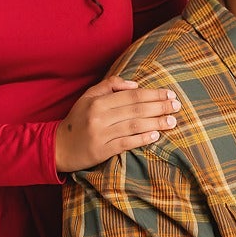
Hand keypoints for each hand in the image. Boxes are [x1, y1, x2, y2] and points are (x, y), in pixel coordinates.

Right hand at [54, 76, 178, 172]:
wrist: (58, 146)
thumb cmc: (78, 120)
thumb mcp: (88, 97)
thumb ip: (110, 86)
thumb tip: (135, 84)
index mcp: (97, 101)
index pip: (131, 96)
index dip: (153, 94)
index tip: (169, 93)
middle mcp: (99, 116)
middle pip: (136, 109)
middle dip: (159, 106)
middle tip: (177, 106)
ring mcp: (100, 134)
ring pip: (134, 126)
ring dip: (156, 123)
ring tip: (172, 121)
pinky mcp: (102, 151)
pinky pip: (126, 143)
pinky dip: (142, 139)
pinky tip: (156, 135)